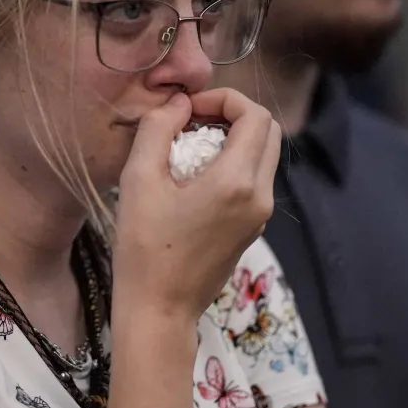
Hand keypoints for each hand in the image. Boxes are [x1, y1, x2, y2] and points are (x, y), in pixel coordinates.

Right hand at [111, 89, 281, 319]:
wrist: (159, 309)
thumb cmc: (144, 247)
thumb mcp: (139, 180)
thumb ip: (158, 130)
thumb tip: (177, 102)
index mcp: (236, 181)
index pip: (255, 115)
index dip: (224, 99)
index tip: (189, 109)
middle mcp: (259, 196)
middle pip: (268, 132)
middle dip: (233, 115)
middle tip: (192, 122)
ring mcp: (260, 215)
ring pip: (264, 155)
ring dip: (234, 139)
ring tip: (189, 148)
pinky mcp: (252, 228)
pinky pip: (255, 180)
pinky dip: (233, 163)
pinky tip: (195, 176)